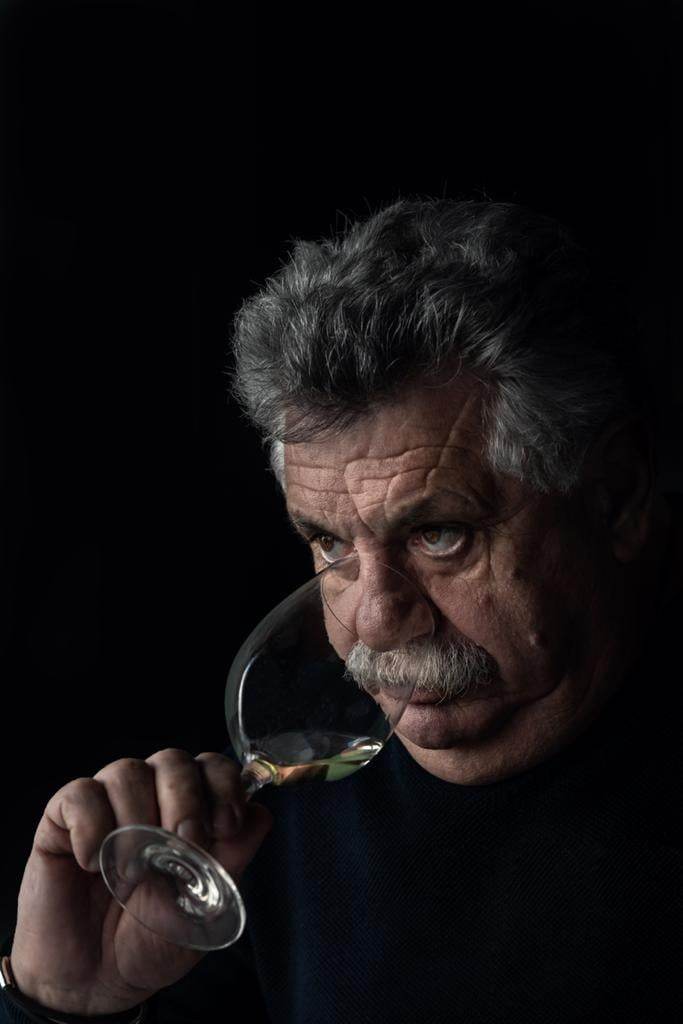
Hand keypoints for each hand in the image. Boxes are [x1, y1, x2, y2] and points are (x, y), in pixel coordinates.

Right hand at [9, 750, 272, 1015]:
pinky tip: (93, 864)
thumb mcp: (203, 908)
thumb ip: (231, 860)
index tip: (226, 824)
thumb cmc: (151, 939)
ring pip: (127, 771)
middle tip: (182, 842)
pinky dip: (91, 827)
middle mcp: (150, 797)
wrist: (94, 981)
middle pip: (173, 761)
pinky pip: (79, 795)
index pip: (213, 768)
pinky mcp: (63, 819)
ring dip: (136, 818)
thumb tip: (261, 815)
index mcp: (190, 810)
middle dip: (184, 798)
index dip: (224, 786)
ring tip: (133, 871)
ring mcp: (107, 803)